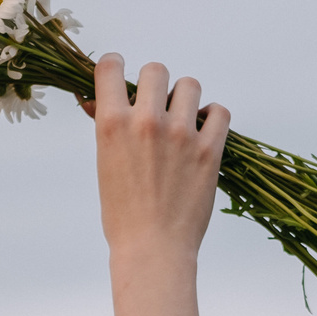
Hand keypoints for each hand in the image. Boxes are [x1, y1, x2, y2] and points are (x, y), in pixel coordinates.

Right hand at [83, 52, 227, 261]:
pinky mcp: (209, 150)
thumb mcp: (105, 163)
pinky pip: (220, 112)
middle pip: (156, 70)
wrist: (152, 249)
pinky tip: (204, 131)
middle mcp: (146, 122)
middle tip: (156, 106)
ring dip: (186, 99)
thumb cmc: (122, 212)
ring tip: (183, 120)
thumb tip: (96, 100)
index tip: (121, 76)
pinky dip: (213, 117)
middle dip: (154, 85)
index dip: (116, 67)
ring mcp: (181, 134)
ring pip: (190, 85)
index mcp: (112, 124)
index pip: (111, 67)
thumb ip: (107, 126)